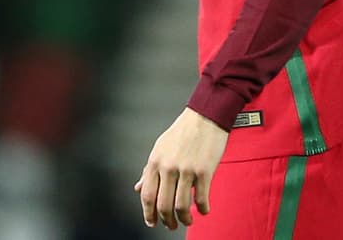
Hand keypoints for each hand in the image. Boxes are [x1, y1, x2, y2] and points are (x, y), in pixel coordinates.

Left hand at [134, 107, 227, 229]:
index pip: (147, 195)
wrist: (204, 116)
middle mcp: (168, 167)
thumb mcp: (160, 148)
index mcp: (155, 161)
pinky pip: (201, 198)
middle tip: (171, 226)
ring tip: (188, 221)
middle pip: (163, 205)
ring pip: (182, 206)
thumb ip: (149, 170)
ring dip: (185, 219)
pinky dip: (202, 209)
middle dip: (167, 221)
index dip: (148, 213)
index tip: (152, 222)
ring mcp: (186, 169)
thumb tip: (138, 188)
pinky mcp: (204, 171)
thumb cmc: (182, 132)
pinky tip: (203, 210)